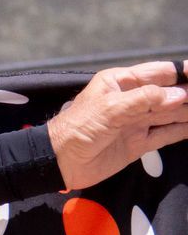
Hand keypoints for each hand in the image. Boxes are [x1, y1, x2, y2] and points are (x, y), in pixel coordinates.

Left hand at [48, 60, 187, 190]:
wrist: (59, 161)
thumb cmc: (77, 128)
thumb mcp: (110, 108)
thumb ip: (145, 100)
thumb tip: (179, 94)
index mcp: (121, 82)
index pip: (160, 73)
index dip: (184, 73)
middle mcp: (132, 99)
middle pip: (170, 92)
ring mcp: (137, 121)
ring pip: (172, 113)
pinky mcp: (138, 142)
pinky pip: (166, 133)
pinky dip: (183, 129)